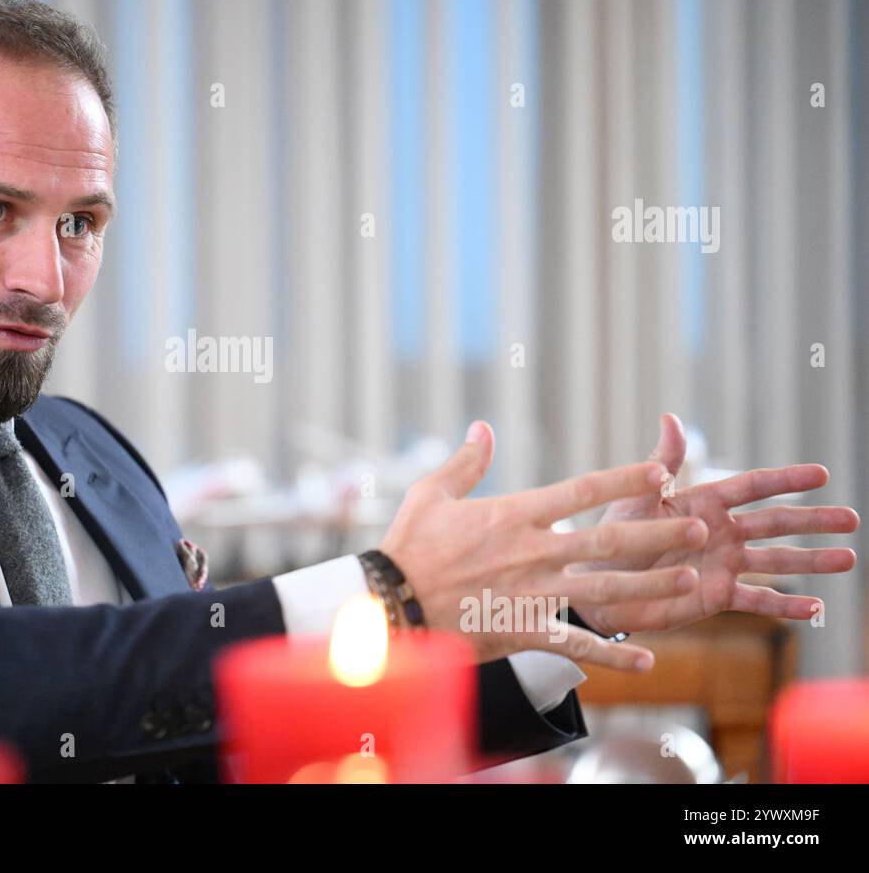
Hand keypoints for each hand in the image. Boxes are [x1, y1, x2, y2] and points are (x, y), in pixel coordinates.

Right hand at [380, 421, 707, 671]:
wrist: (390, 601)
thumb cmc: (408, 545)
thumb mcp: (433, 494)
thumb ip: (466, 462)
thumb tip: (483, 428)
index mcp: (515, 514)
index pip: (583, 490)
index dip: (625, 478)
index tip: (660, 472)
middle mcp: (533, 551)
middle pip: (609, 538)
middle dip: (658, 533)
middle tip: (699, 529)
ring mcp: (532, 592)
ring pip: (605, 588)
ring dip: (650, 584)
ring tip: (688, 580)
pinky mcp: (524, 629)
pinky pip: (577, 644)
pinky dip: (614, 656)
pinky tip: (648, 661)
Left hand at [571, 413, 858, 635]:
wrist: (594, 580)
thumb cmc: (612, 533)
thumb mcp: (637, 495)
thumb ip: (662, 462)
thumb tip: (671, 416)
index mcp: (704, 502)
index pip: (753, 486)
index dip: (786, 480)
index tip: (821, 474)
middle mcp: (721, 532)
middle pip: (776, 523)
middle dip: (813, 521)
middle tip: (851, 519)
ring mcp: (722, 564)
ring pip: (776, 561)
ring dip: (811, 561)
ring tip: (847, 559)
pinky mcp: (716, 595)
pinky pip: (756, 600)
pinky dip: (785, 606)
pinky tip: (814, 609)